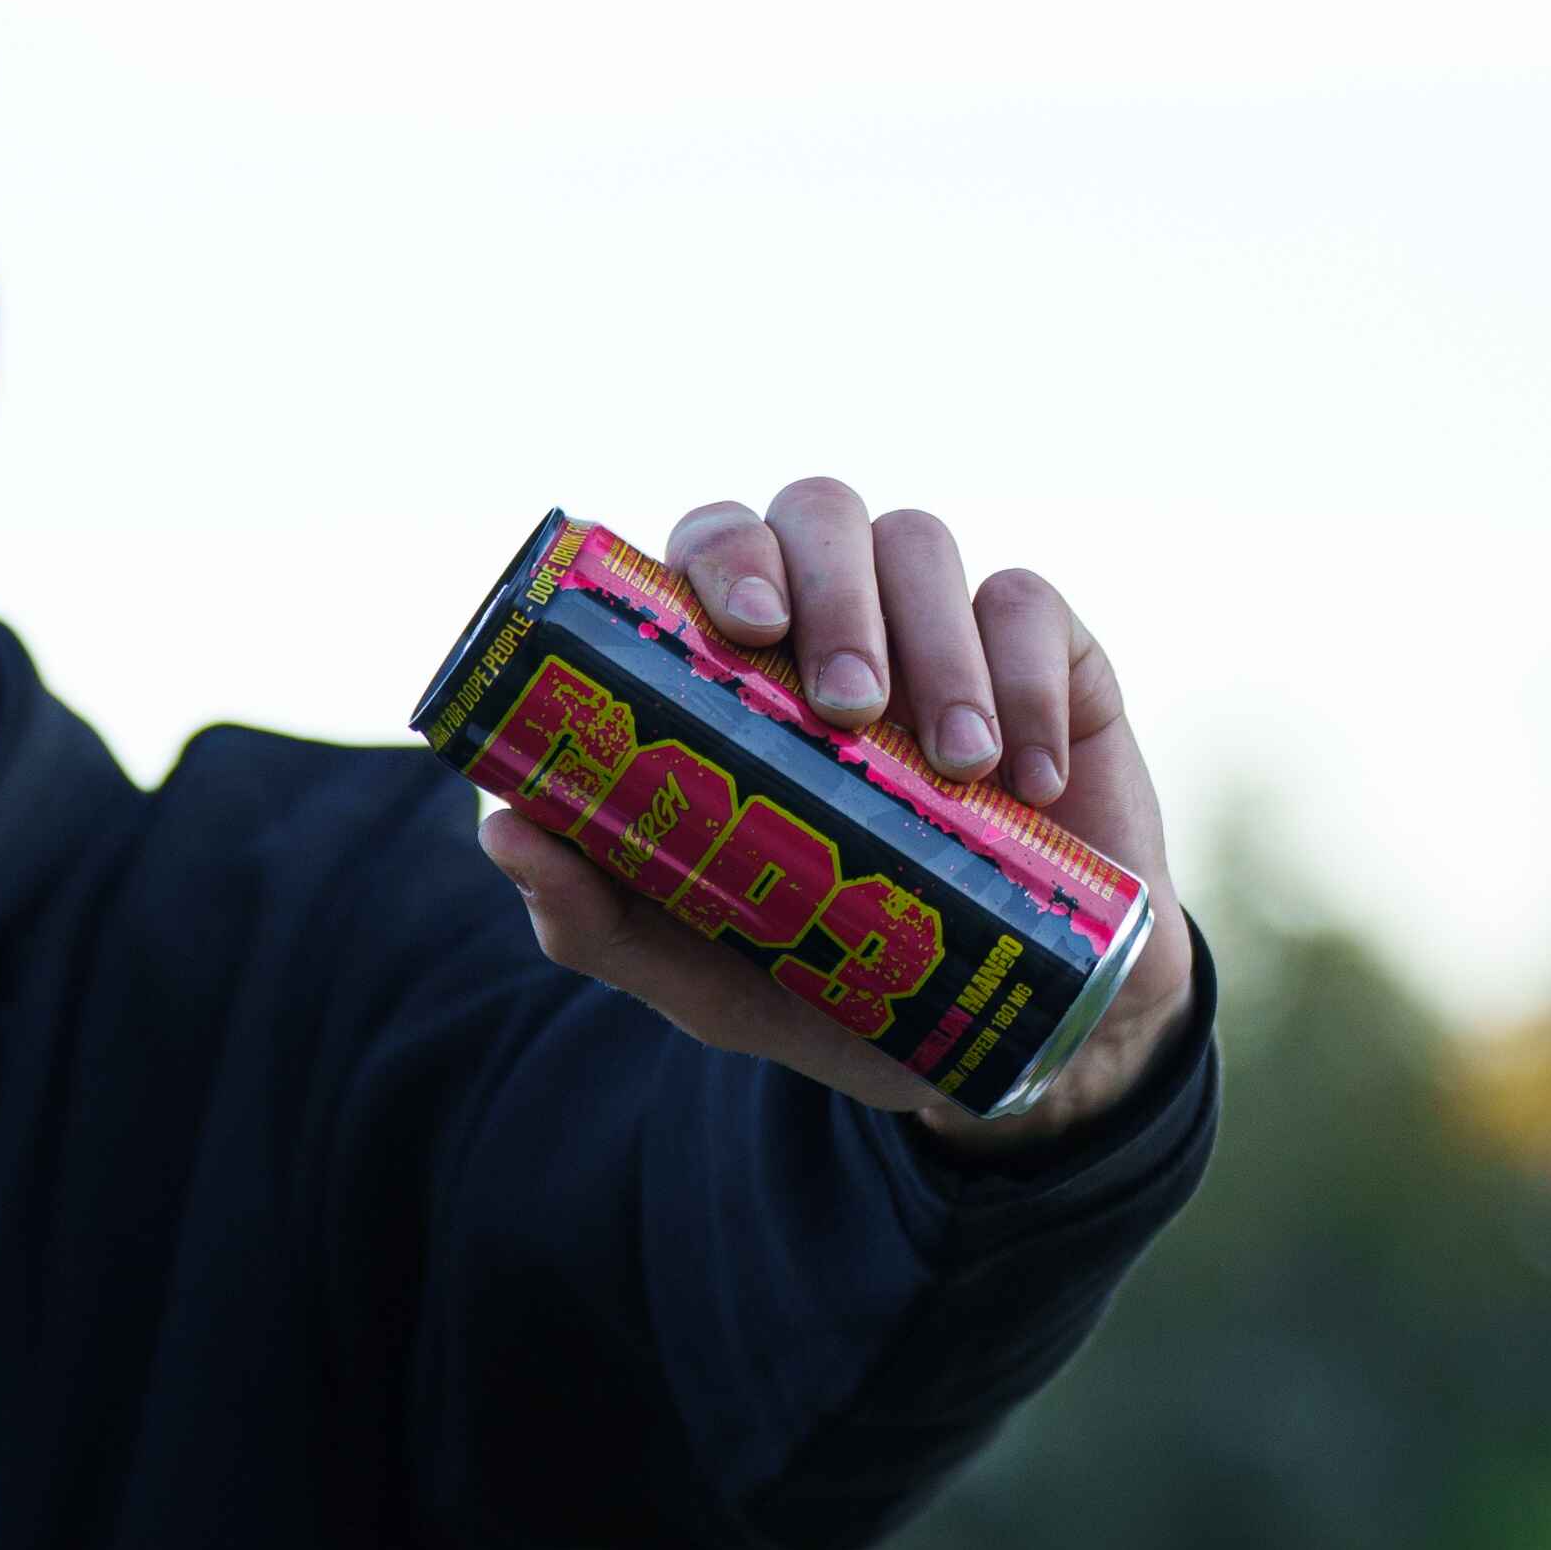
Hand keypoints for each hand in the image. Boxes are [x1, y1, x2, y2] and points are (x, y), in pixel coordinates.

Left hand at [477, 474, 1192, 1146]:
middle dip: (830, 588)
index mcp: (738, 663)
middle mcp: (835, 617)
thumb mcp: (700, 972)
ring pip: (922, 541)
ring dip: (934, 642)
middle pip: (818, 511)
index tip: (745, 628)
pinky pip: (1030, 606)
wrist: (1008, 1038)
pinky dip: (1025, 680)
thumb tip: (501, 827)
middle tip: (847, 706)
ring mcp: (941, 628)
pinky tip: (1024, 779)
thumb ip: (596, 918)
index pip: (713, 548)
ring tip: (952, 766)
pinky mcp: (1049, 656)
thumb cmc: (833, 978)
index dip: (724, 554)